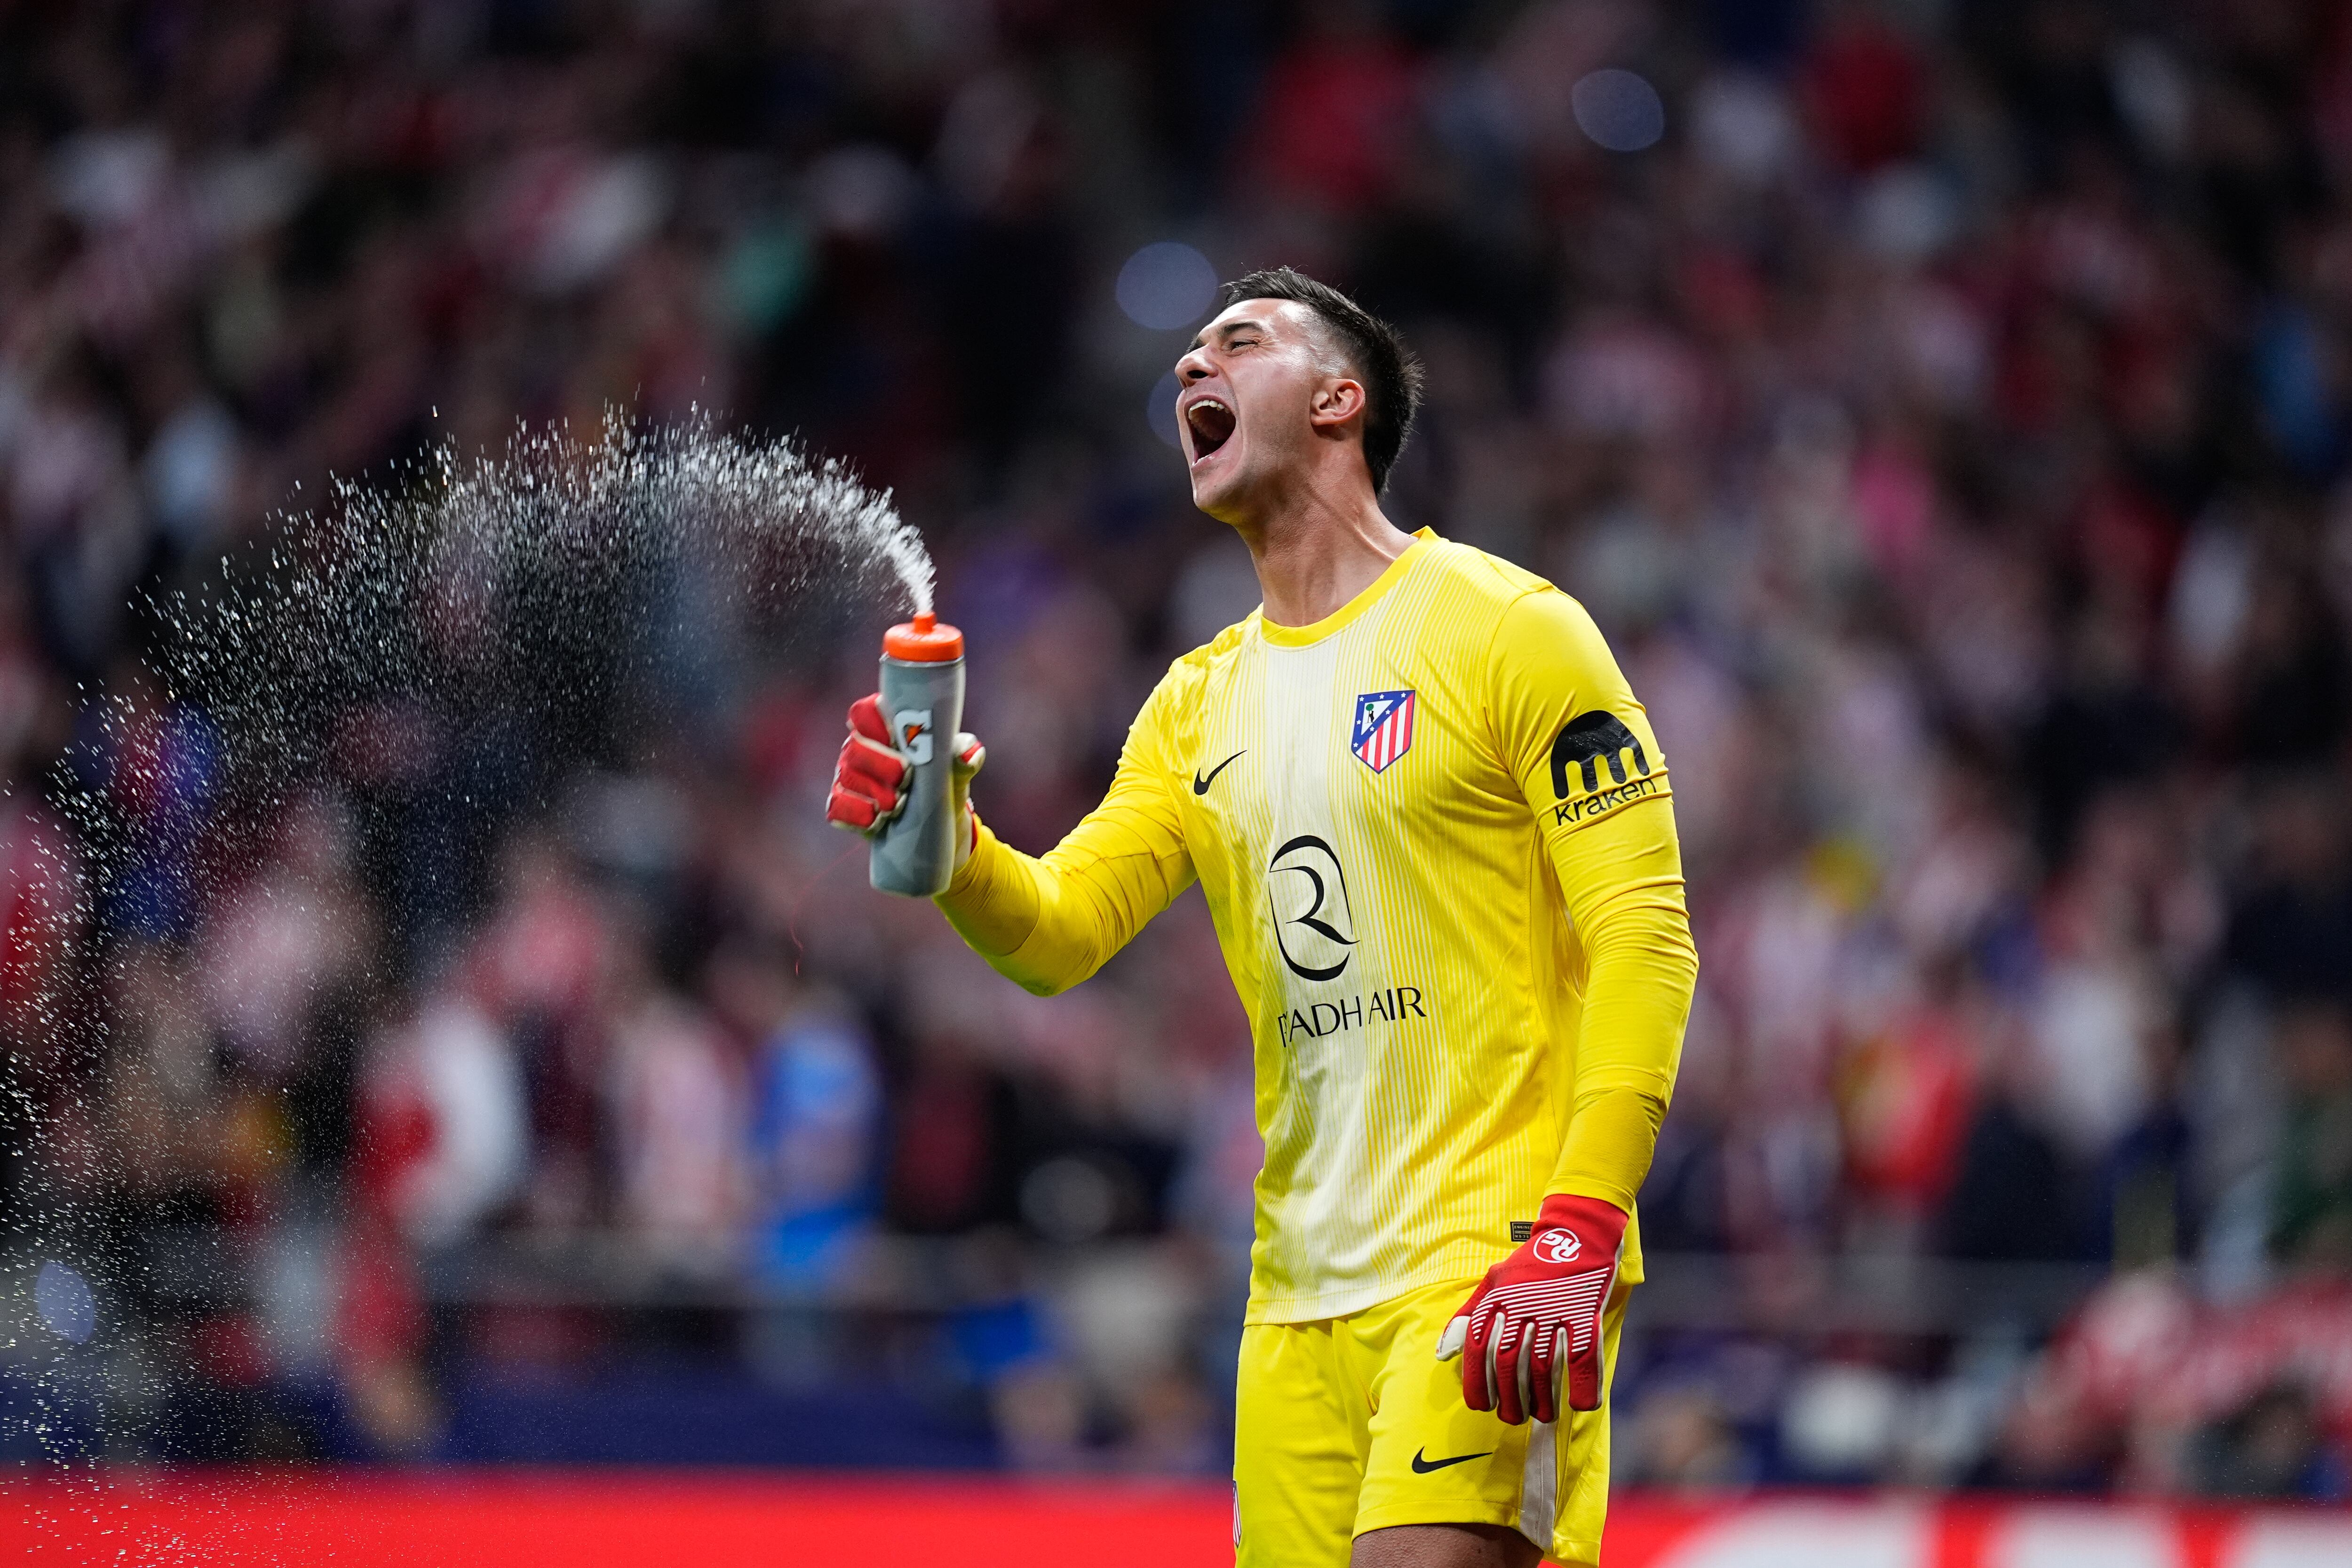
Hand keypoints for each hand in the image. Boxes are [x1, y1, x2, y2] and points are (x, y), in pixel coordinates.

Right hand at [824, 694, 984, 870]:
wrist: (938, 829)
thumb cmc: (943, 785)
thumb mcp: (956, 771)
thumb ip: (963, 756)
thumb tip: (970, 753)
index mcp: (884, 729)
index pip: (864, 712)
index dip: (875, 721)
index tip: (898, 737)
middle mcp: (860, 749)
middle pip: (854, 747)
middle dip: (880, 763)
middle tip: (906, 779)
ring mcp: (849, 779)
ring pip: (847, 777)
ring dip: (873, 792)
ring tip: (897, 806)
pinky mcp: (845, 808)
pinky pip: (836, 807)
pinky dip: (856, 814)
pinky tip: (876, 821)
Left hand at [1436, 1194, 1624, 1423]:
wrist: (1577, 1232)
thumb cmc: (1532, 1264)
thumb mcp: (1493, 1281)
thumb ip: (1467, 1315)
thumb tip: (1442, 1354)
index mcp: (1496, 1298)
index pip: (1476, 1348)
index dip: (1476, 1382)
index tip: (1481, 1406)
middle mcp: (1521, 1305)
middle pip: (1508, 1363)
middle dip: (1509, 1398)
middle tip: (1513, 1418)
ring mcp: (1554, 1309)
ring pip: (1543, 1366)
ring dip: (1543, 1399)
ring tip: (1543, 1416)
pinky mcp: (1585, 1313)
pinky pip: (1582, 1357)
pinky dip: (1583, 1386)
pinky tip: (1582, 1405)